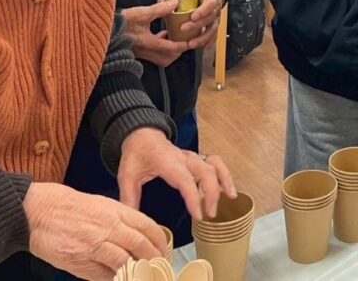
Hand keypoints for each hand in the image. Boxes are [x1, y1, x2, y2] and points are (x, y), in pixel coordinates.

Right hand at [24, 182, 166, 280]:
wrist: (40, 213)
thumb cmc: (71, 208)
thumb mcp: (102, 205)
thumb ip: (121, 220)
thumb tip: (139, 237)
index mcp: (116, 211)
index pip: (147, 226)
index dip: (159, 241)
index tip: (164, 250)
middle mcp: (109, 227)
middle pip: (140, 246)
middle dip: (153, 259)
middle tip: (159, 267)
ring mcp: (94, 245)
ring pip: (125, 262)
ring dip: (137, 271)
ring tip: (143, 276)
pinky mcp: (80, 261)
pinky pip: (104, 275)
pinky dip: (115, 278)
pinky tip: (121, 279)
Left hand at [118, 128, 235, 221]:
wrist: (142, 135)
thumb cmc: (136, 155)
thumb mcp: (126, 175)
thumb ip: (129, 198)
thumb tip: (133, 223)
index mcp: (168, 163)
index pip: (186, 180)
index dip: (194, 198)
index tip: (198, 215)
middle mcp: (184, 158)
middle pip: (206, 172)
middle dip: (212, 193)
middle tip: (211, 214)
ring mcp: (192, 157)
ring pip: (214, 164)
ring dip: (224, 180)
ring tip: (230, 197)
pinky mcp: (196, 158)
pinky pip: (215, 162)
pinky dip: (224, 174)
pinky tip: (228, 188)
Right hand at [121, 0, 185, 67]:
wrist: (103, 30)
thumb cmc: (121, 23)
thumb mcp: (142, 13)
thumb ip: (160, 9)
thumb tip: (175, 3)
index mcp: (149, 44)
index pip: (171, 48)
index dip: (183, 46)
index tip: (191, 42)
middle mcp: (145, 52)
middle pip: (166, 59)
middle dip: (176, 52)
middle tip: (183, 41)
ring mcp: (139, 53)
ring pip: (159, 58)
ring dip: (168, 51)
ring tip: (172, 38)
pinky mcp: (134, 51)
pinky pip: (151, 54)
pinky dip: (158, 47)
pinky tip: (158, 35)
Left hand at [177, 0, 223, 50]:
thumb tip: (161, 1)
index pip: (210, 4)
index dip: (202, 11)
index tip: (193, 17)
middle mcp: (215, 9)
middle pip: (209, 19)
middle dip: (197, 26)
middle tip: (184, 29)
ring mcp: (216, 18)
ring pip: (212, 30)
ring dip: (202, 38)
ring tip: (192, 44)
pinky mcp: (214, 25)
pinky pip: (214, 36)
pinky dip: (209, 43)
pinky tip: (203, 49)